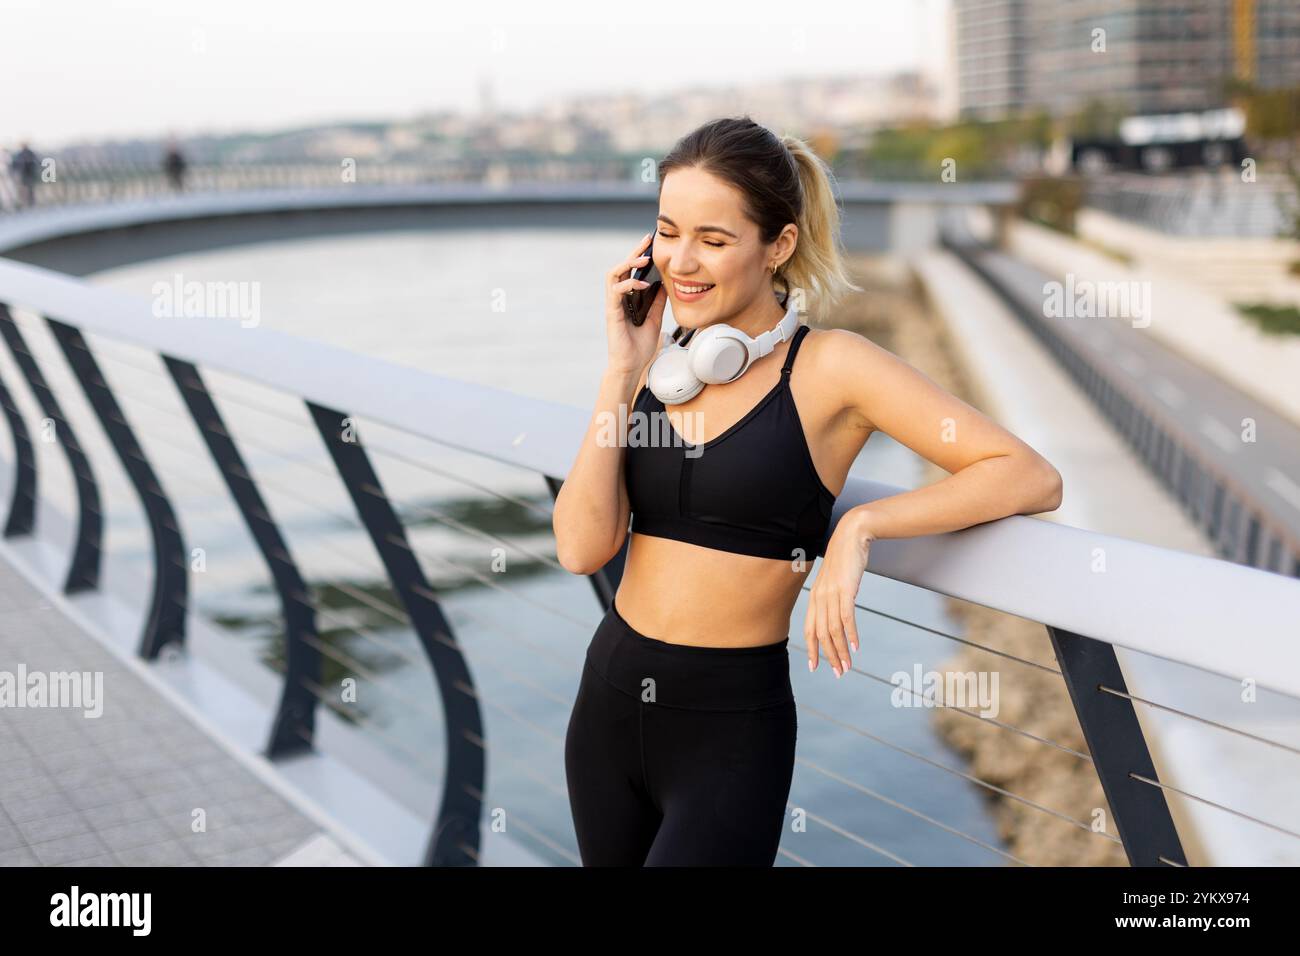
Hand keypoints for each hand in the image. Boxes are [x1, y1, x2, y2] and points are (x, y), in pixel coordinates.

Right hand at [606, 232, 667, 374]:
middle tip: (647, 240)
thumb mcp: (654, 320)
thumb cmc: (639, 346)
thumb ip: (657, 303)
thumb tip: (665, 285)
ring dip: (628, 263)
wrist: (631, 366)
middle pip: (621, 267)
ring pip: (614, 274)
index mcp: (626, 299)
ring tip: (644, 259)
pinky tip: (643, 285)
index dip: (638, 256)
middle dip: (634, 252)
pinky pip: (616, 291)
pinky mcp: (612, 312)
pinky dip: (630, 284)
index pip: (630, 271)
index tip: (650, 243)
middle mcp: (618, 298)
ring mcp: (613, 304)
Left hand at [804, 507, 876, 677]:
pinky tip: (855, 647)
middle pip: (821, 634)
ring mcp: (831, 594)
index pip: (810, 629)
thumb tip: (837, 612)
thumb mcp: (835, 580)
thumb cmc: (845, 558)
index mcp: (815, 596)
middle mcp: (820, 597)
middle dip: (828, 656)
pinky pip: (846, 617)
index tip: (815, 667)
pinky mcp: (845, 590)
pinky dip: (850, 635)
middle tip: (838, 673)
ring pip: (833, 630)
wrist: (852, 535)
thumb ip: (832, 596)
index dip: (812, 649)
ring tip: (847, 667)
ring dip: (841, 651)